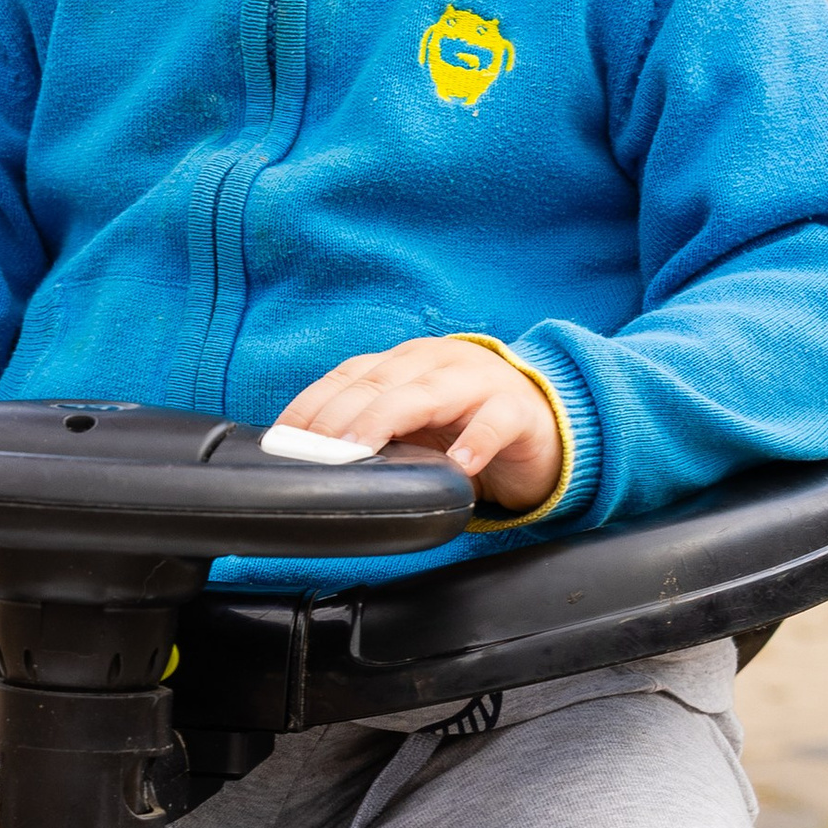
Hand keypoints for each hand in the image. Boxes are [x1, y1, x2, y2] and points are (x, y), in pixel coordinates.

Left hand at [271, 336, 561, 511]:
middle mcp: (435, 363)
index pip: (347, 376)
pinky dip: (476, 441)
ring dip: (386, 419)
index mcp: (403, 363)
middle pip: (377, 383)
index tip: (283, 440)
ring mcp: (478, 382)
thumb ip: (373, 432)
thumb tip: (314, 461)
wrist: (544, 424)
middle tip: (313, 452)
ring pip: (426, 393)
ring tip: (360, 449)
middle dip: (337, 417)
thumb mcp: (413, 424)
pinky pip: (494, 422)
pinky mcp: (518, 410)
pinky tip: (459, 464)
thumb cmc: (466, 424)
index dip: (311, 406)